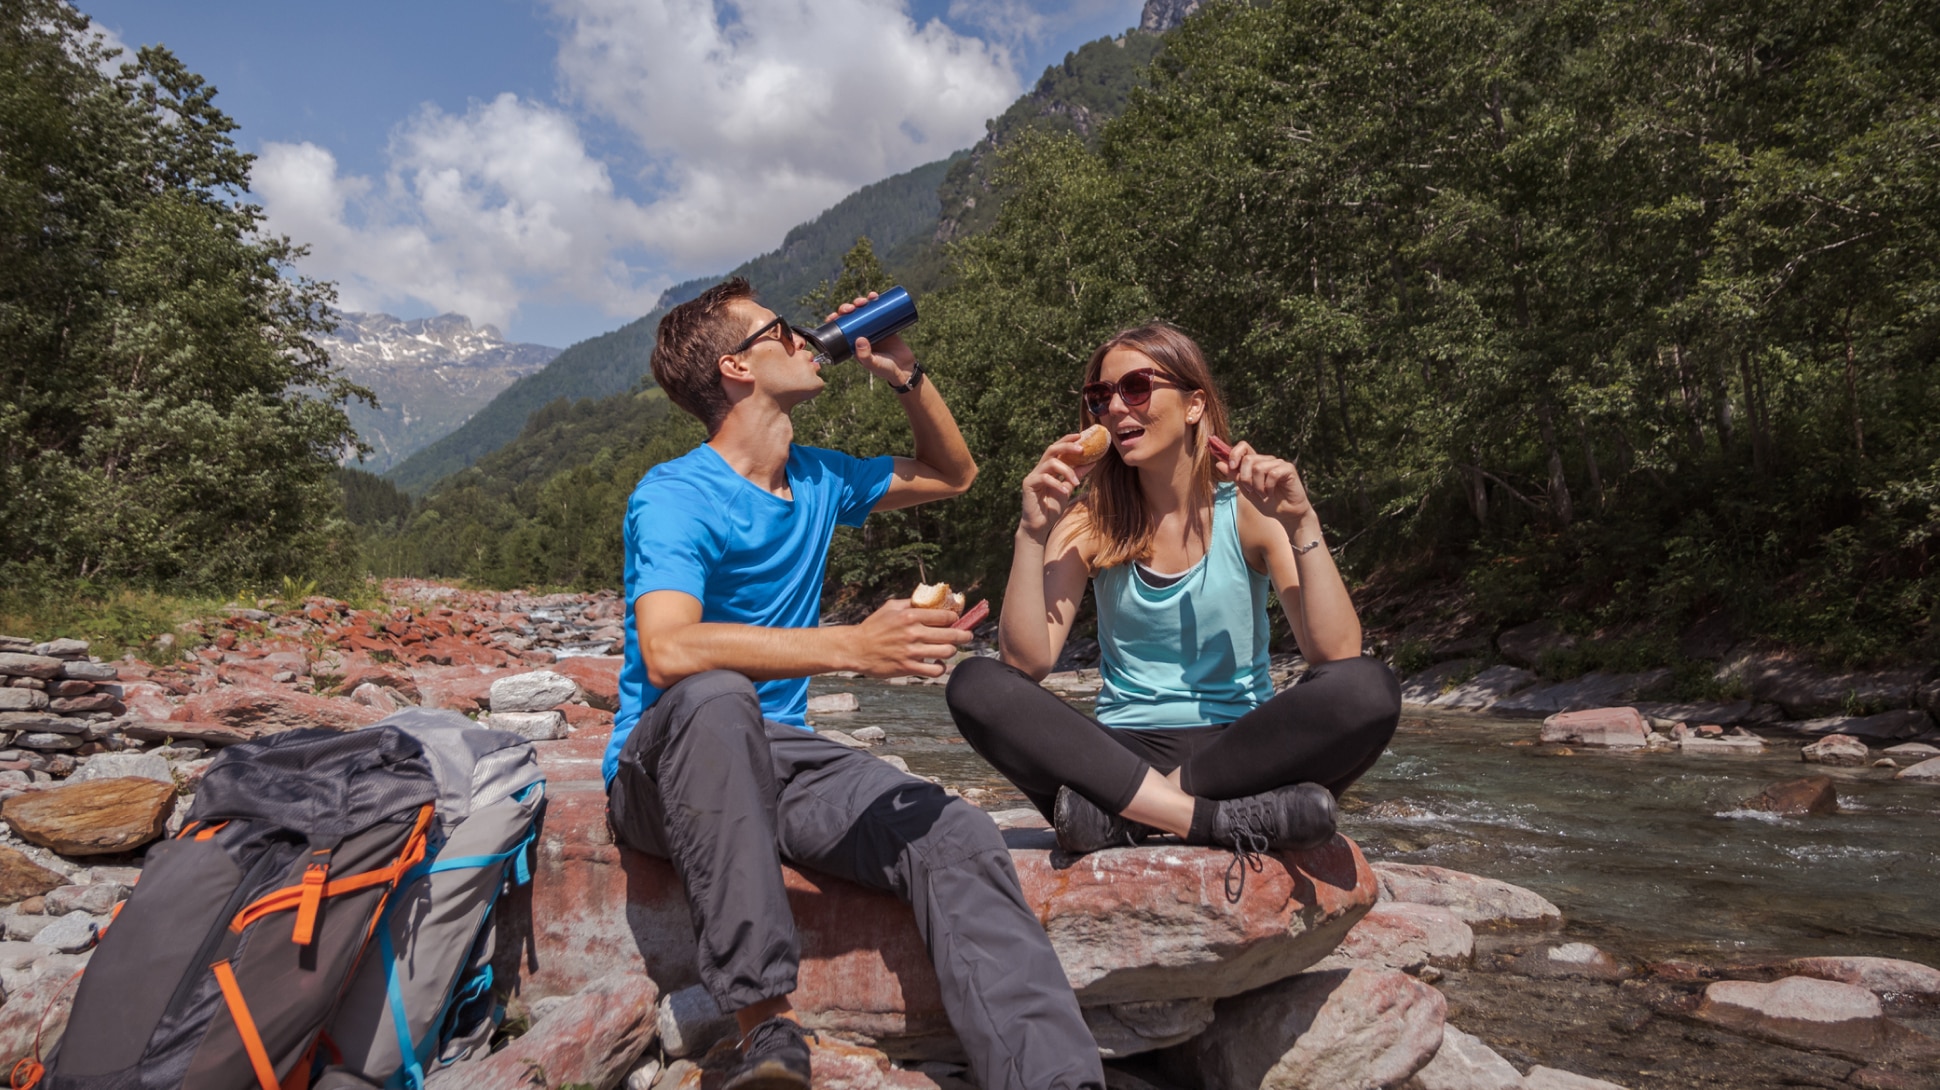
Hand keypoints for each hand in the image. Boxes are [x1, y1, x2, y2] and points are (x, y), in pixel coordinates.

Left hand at [828, 293, 915, 384]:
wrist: (905, 369)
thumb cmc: (886, 369)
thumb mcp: (874, 364)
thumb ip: (866, 356)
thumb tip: (859, 339)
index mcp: (852, 344)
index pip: (839, 329)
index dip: (835, 320)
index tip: (835, 315)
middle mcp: (861, 334)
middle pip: (850, 317)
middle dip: (848, 308)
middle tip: (852, 307)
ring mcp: (873, 329)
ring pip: (863, 311)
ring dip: (860, 302)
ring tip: (865, 300)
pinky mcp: (885, 325)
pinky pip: (878, 310)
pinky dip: (875, 302)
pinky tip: (874, 295)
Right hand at [850, 597, 970, 677]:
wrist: (856, 648)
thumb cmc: (873, 627)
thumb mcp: (890, 608)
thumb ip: (911, 604)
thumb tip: (929, 600)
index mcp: (910, 616)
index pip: (945, 616)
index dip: (956, 619)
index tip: (958, 620)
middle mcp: (913, 633)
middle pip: (951, 635)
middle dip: (964, 635)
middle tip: (968, 635)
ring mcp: (912, 652)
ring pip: (946, 652)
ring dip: (951, 651)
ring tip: (950, 649)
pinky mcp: (908, 667)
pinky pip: (934, 671)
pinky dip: (940, 668)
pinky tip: (938, 664)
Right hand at [1019, 434, 1095, 540]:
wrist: (1039, 526)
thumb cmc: (1051, 508)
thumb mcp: (1068, 488)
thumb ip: (1077, 475)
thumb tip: (1092, 462)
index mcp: (1048, 468)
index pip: (1057, 449)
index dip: (1067, 440)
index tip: (1081, 435)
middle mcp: (1040, 469)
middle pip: (1052, 450)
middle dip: (1067, 447)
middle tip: (1082, 449)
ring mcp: (1033, 476)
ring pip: (1050, 463)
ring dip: (1067, 470)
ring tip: (1076, 482)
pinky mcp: (1029, 485)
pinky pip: (1045, 478)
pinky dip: (1057, 483)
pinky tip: (1065, 491)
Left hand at [1215, 441, 1314, 527]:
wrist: (1286, 514)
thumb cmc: (1268, 502)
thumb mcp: (1247, 491)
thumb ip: (1235, 477)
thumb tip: (1219, 463)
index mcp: (1256, 463)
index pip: (1243, 446)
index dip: (1235, 453)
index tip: (1231, 467)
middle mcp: (1267, 460)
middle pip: (1248, 459)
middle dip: (1245, 478)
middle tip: (1251, 491)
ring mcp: (1278, 463)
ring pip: (1258, 467)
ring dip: (1257, 486)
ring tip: (1263, 494)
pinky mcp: (1288, 469)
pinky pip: (1273, 474)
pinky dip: (1269, 487)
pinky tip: (1272, 493)